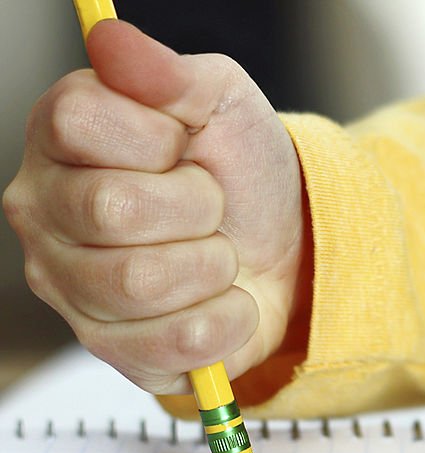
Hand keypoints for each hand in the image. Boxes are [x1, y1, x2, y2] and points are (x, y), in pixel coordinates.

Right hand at [3, 20, 308, 394]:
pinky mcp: (114, 351)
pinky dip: (227, 319)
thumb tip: (108, 37)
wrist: (288, 246)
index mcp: (61, 137)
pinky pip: (176, 344)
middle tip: (211, 205)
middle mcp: (45, 214)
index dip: (158, 137)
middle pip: (112, 209)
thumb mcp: (222, 102)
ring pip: (141, 282)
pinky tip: (224, 301)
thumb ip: (169, 73)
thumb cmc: (242, 171)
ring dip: (213, 265)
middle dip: (198, 205)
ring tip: (218, 254)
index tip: (187, 145)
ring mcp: (70, 289)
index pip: (80, 123)